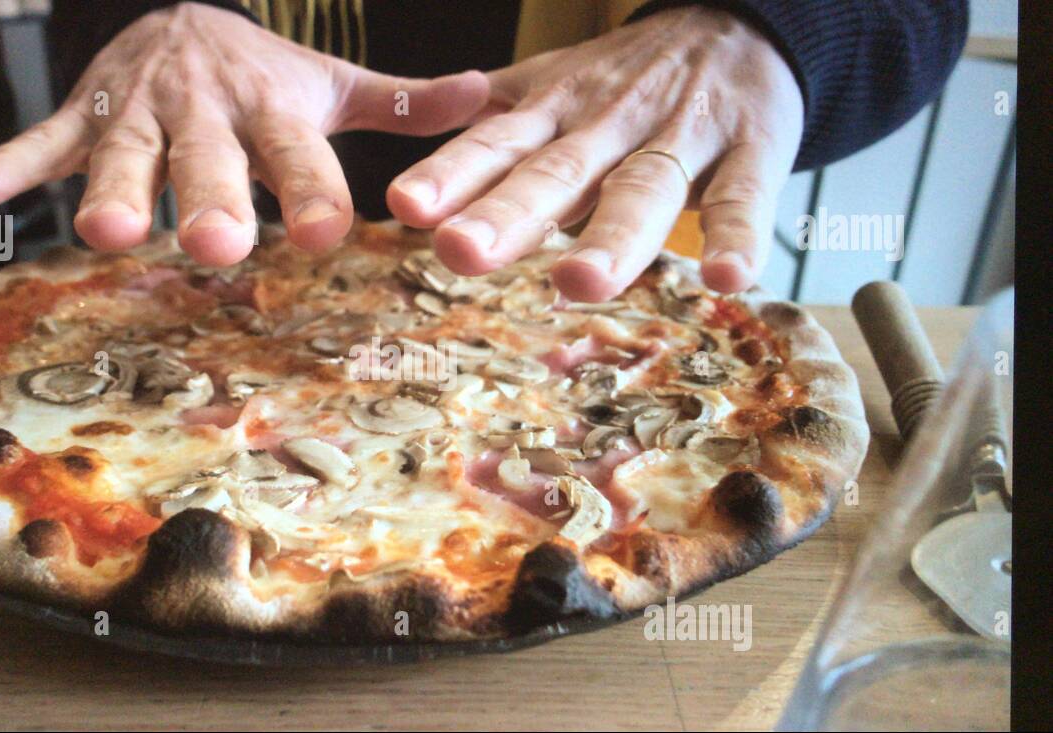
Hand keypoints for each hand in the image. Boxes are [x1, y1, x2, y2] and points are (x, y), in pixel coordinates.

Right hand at [0, 2, 487, 264]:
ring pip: (122, 154)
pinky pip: (40, 140)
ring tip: (106, 231)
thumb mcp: (331, 84)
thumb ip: (400, 104)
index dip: (311, 193)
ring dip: (110, 189)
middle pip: (207, 161)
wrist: (182, 13)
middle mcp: (205, 111)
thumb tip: (487, 95)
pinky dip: (7, 166)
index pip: (296, 157)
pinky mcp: (83, 115)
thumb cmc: (264, 74)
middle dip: (209, 200)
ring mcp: (137, 112)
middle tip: (218, 246)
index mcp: (271, 108)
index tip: (328, 234)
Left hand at [386, 6, 803, 298]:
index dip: (451, 173)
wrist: (741, 25)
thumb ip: (492, 124)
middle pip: (557, 173)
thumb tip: (411, 160)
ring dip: (611, 237)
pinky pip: (742, 197)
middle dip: (508, 214)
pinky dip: (737, 237)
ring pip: (643, 189)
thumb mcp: (552, 86)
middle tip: (461, 252)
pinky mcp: (751, 150)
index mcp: (556, 113)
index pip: (495, 144)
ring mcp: (681, 136)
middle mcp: (610, 125)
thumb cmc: (628, 77)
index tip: (406, 206)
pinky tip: (726, 279)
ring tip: (576, 283)